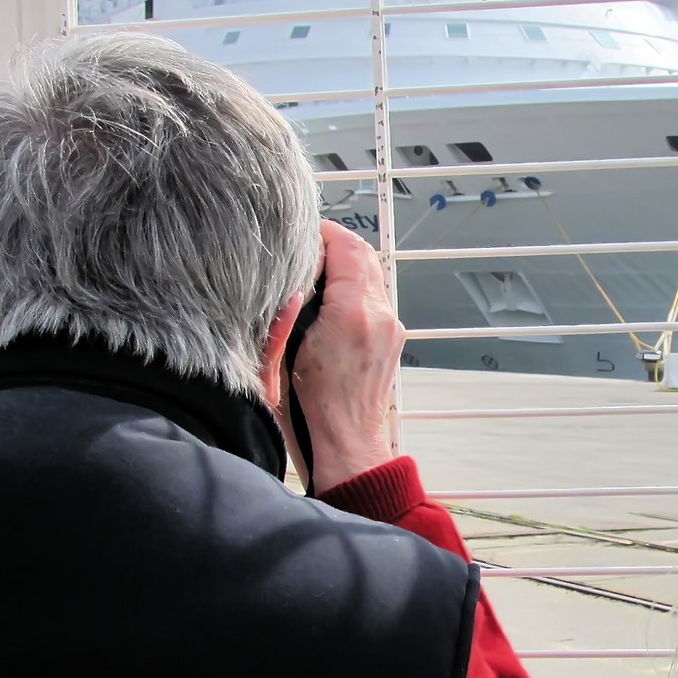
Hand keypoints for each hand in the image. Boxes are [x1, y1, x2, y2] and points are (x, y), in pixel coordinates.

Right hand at [281, 221, 403, 494]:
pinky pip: (375, 298)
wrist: (346, 445)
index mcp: (352, 313)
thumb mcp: (283, 353)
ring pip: (372, 275)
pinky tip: (329, 303)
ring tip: (314, 274)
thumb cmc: (310, 410)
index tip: (300, 232)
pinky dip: (355, 289)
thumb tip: (291, 276)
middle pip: (363, 255)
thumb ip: (290, 307)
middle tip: (304, 248)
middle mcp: (379, 315)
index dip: (321, 232)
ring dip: (346, 266)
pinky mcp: (393, 339)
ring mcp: (391, 327)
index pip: (346, 247)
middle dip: (333, 245)